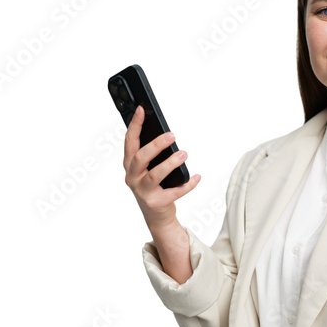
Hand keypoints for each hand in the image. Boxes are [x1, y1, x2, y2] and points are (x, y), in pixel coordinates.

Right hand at [123, 105, 199, 230]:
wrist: (156, 216)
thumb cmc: (154, 187)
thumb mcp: (148, 168)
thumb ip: (152, 153)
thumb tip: (167, 135)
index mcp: (129, 165)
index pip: (129, 142)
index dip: (135, 125)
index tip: (142, 110)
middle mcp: (132, 177)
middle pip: (140, 158)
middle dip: (156, 145)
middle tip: (172, 135)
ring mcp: (142, 191)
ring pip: (154, 175)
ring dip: (170, 163)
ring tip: (184, 154)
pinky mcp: (156, 203)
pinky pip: (174, 192)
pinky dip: (187, 184)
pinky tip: (196, 177)